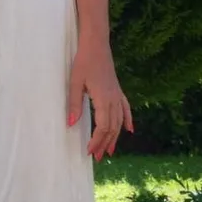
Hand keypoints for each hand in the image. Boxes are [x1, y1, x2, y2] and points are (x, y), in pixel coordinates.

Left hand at [68, 39, 133, 160]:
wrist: (96, 44)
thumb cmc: (83, 61)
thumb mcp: (75, 83)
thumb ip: (74, 104)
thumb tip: (71, 125)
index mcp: (103, 99)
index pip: (103, 126)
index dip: (97, 141)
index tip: (89, 152)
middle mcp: (114, 99)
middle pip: (112, 127)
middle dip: (105, 143)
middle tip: (97, 157)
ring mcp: (117, 94)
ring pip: (119, 121)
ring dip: (115, 137)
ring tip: (110, 151)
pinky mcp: (117, 90)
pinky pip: (125, 108)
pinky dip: (128, 120)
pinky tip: (129, 130)